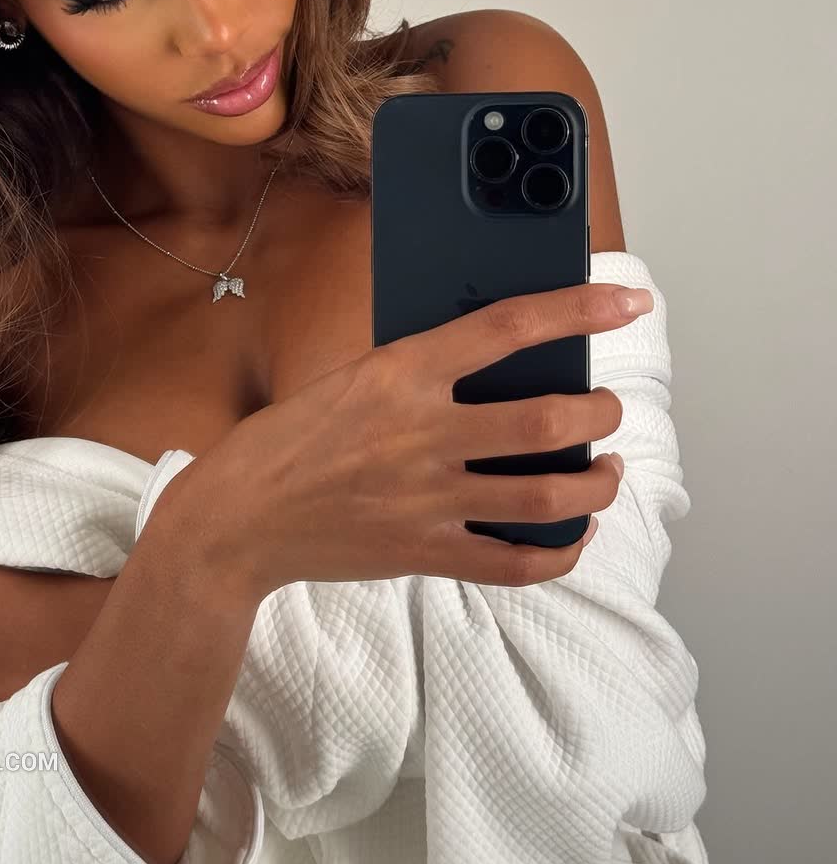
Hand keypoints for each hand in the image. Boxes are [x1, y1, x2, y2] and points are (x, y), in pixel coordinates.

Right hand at [177, 282, 648, 600]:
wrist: (236, 521)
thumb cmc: (289, 442)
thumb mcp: (350, 379)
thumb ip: (417, 374)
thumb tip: (494, 366)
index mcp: (401, 372)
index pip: (509, 327)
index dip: (579, 310)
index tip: (627, 301)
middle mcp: (424, 433)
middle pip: (550, 420)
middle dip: (600, 413)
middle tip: (606, 408)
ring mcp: (428, 498)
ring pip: (549, 494)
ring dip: (596, 481)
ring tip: (604, 469)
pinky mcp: (426, 552)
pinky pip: (518, 562)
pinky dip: (561, 550)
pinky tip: (573, 532)